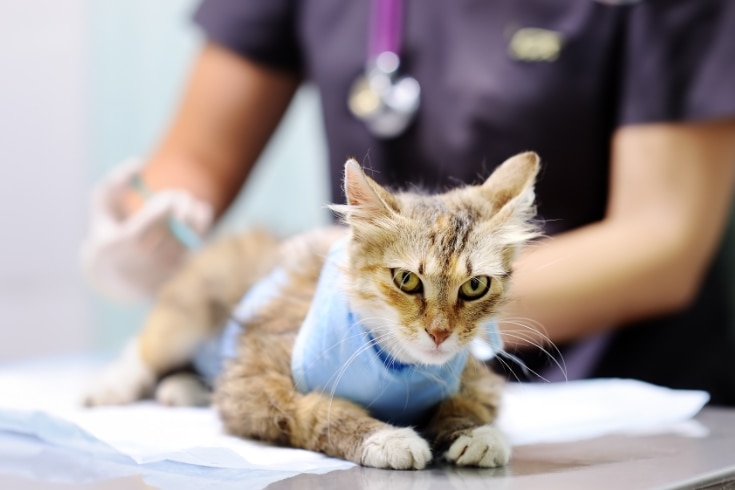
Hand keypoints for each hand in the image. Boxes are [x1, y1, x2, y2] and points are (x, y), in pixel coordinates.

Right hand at [80, 158, 212, 301]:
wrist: (114, 279)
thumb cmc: (108, 232)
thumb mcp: (102, 205)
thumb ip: (115, 181)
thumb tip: (138, 163)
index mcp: (123, 243)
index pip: (157, 217)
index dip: (169, 202)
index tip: (171, 195)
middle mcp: (144, 260)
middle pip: (177, 226)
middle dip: (184, 205)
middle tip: (184, 196)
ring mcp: (162, 271)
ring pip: (190, 239)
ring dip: (198, 218)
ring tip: (196, 206)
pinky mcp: (176, 276)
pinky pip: (195, 250)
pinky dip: (200, 233)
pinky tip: (198, 220)